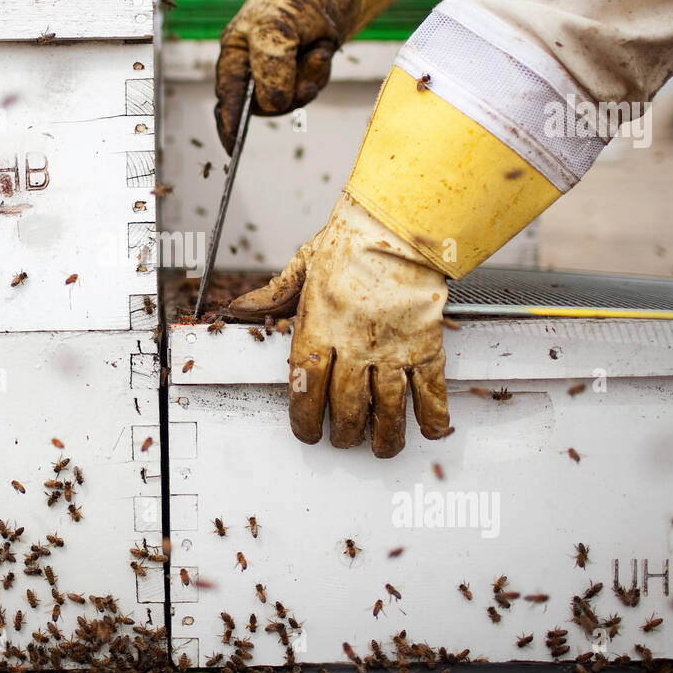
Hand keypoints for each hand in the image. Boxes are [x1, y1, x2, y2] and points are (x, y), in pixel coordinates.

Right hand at [213, 0, 360, 151]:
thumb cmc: (284, 8)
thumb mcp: (274, 29)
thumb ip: (271, 65)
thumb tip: (273, 104)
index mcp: (234, 59)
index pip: (229, 96)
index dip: (229, 122)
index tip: (232, 146)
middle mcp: (252, 75)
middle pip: (265, 105)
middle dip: (289, 93)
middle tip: (304, 85)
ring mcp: (276, 80)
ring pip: (291, 100)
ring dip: (309, 78)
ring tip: (316, 53)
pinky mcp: (298, 81)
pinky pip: (310, 90)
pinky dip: (319, 72)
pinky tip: (320, 52)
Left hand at [229, 193, 453, 456]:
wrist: (400, 224)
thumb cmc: (352, 240)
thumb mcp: (304, 264)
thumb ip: (273, 294)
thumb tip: (241, 309)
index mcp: (319, 326)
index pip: (306, 386)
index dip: (305, 417)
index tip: (307, 431)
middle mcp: (354, 343)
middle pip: (345, 404)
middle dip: (343, 431)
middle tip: (343, 440)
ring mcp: (392, 347)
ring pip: (386, 406)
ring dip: (384, 434)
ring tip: (382, 447)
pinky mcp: (425, 343)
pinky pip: (429, 388)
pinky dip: (432, 414)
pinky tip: (429, 429)